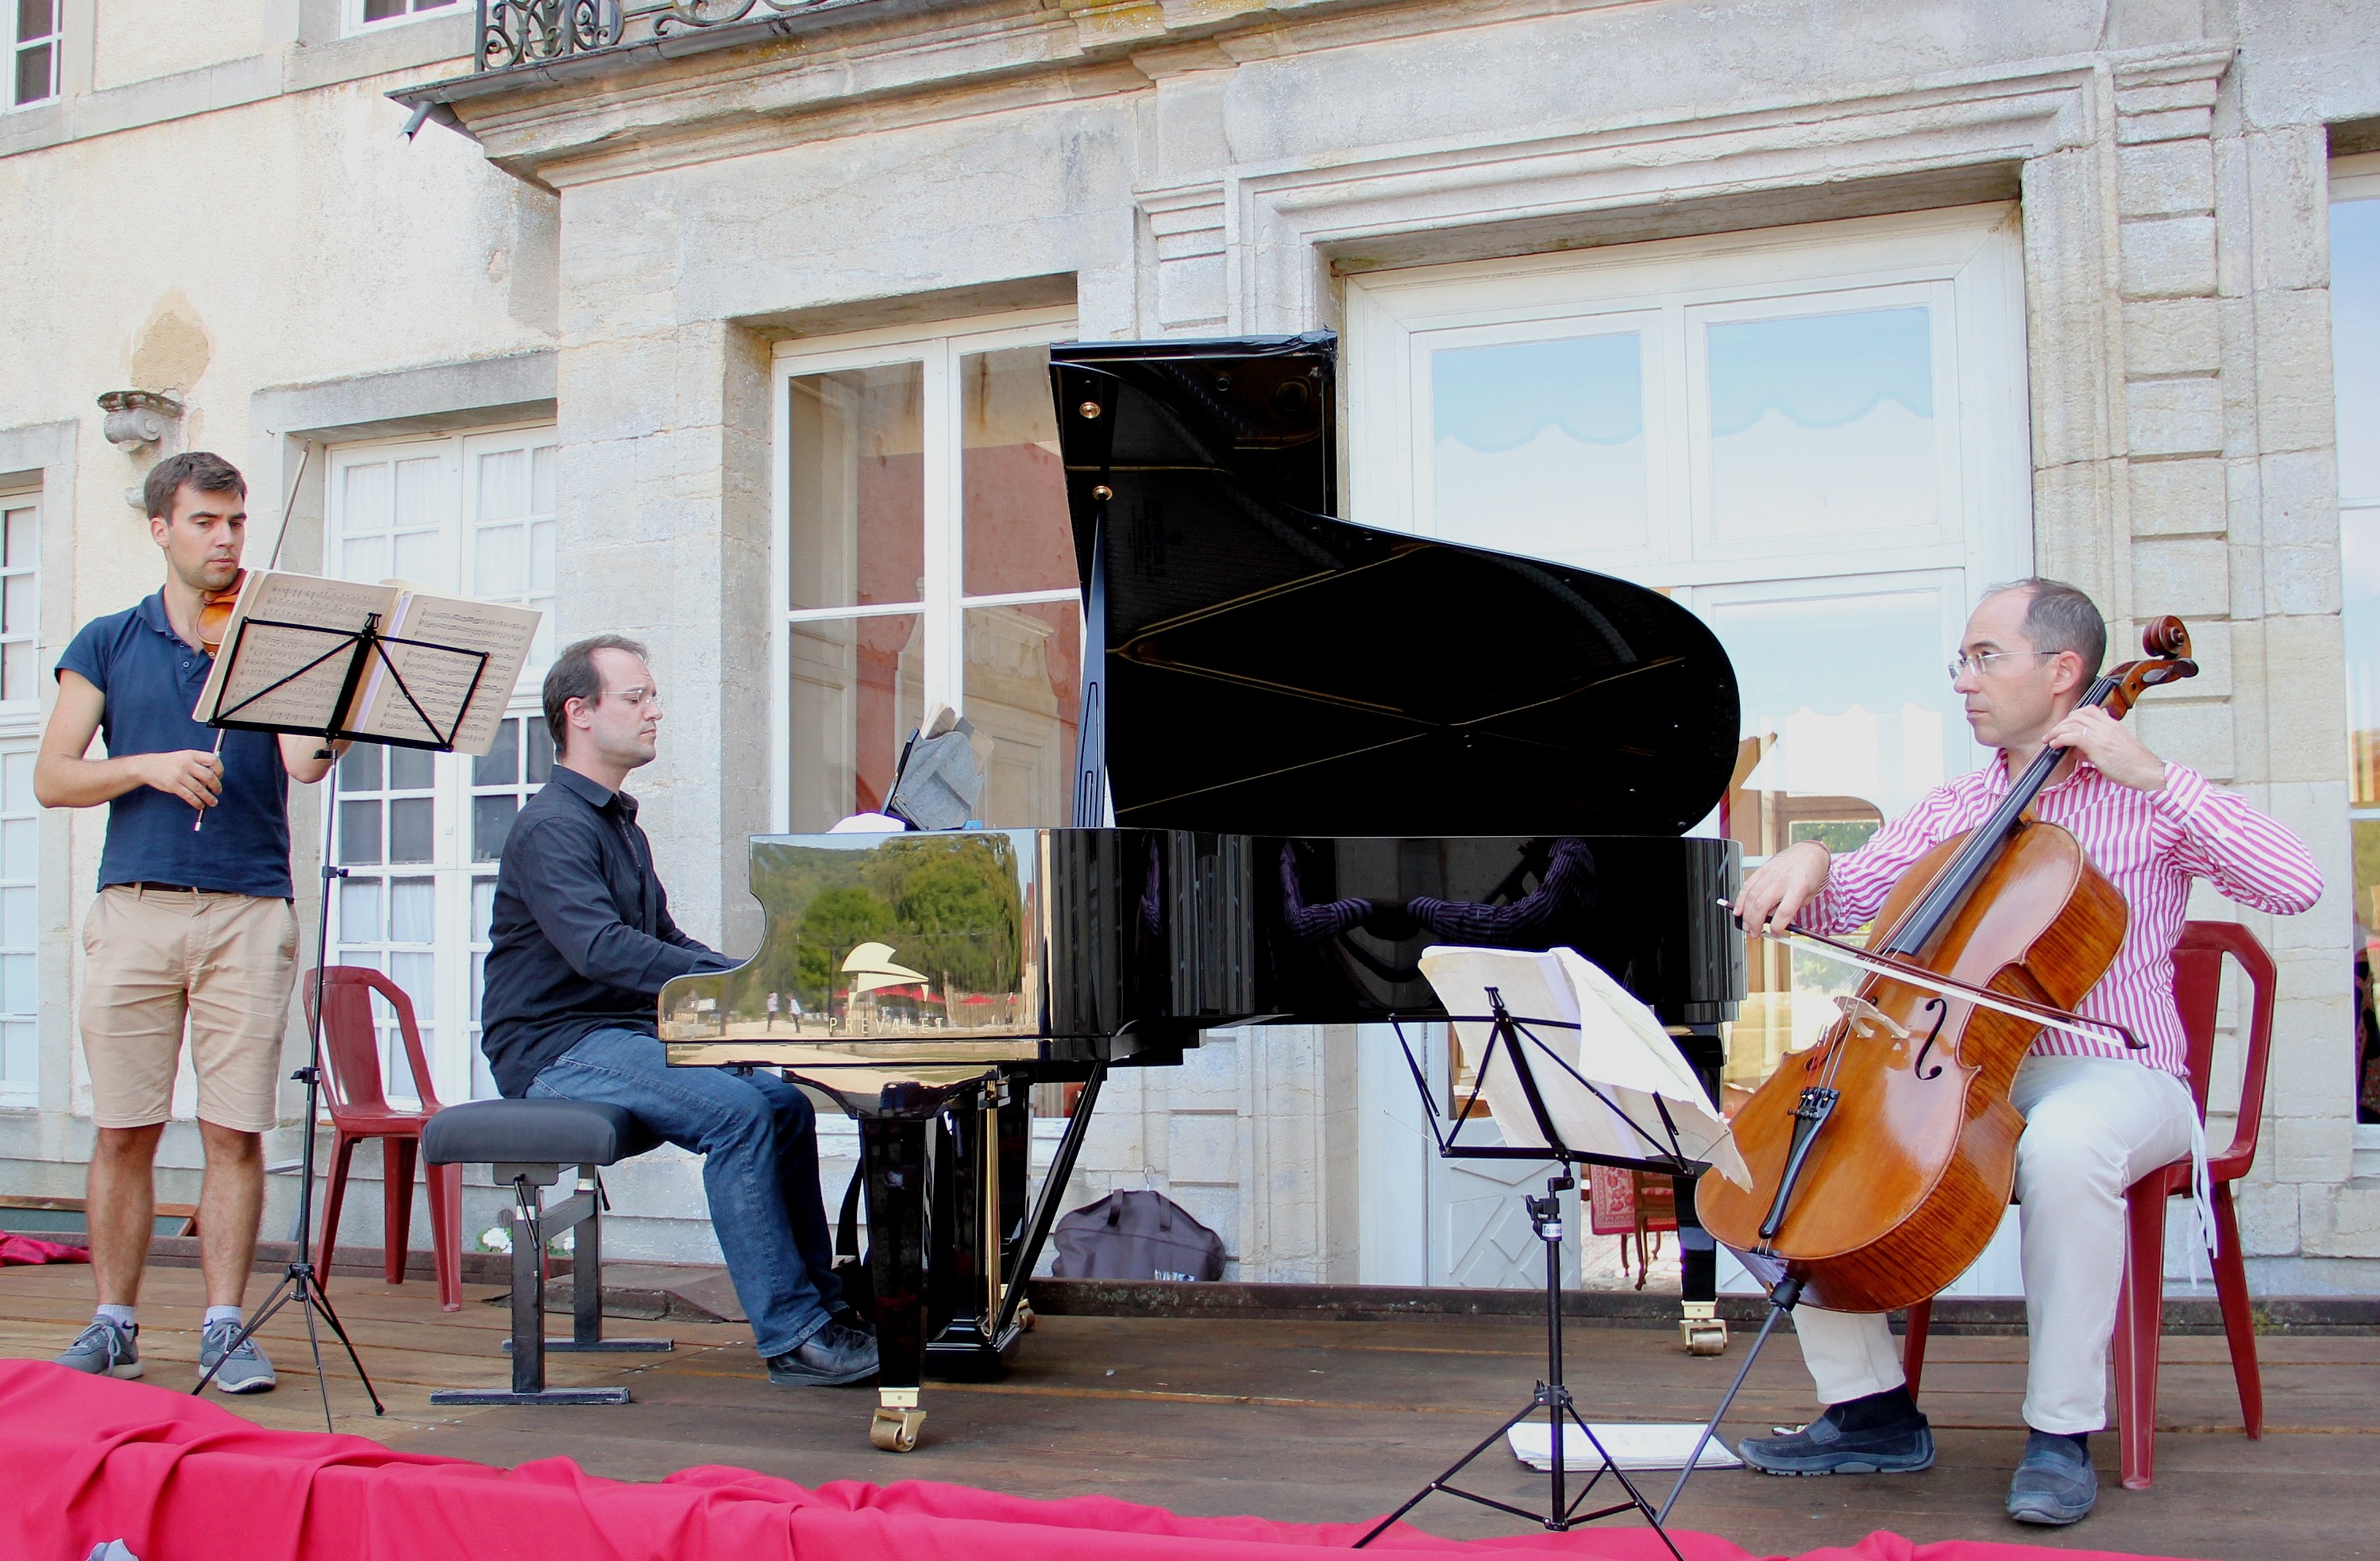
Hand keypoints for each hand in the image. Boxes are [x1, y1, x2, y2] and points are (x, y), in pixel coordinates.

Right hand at [140, 749, 223, 809]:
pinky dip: (197, 802)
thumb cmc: (171, 763)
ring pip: (200, 789)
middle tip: (218, 791)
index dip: (220, 769)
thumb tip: (215, 777)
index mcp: (192, 754)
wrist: (148, 766)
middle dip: (216, 786)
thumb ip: (199, 764)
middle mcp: (186, 763)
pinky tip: (200, 805)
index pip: (213, 760)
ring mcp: (179, 775)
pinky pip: (189, 796)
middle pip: (209, 776)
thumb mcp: (185, 757)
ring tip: (213, 802)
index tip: (219, 776)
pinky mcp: (173, 785)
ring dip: (209, 798)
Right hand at [1734, 839, 1829, 937]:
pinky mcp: (1762, 869)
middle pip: (1763, 905)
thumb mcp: (1809, 895)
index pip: (1784, 911)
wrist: (1809, 852)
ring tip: (1747, 926)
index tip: (1775, 933)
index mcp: (1799, 886)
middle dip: (1756, 923)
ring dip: (1747, 914)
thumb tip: (1775, 920)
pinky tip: (1738, 909)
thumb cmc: (1811, 873)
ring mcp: (1770, 873)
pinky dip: (1740, 899)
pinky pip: (1747, 885)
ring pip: (1752, 897)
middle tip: (1755, 933)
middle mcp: (1782, 879)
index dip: (1777, 926)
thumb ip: (1792, 908)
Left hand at [2041, 706, 2166, 791]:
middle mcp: (2107, 725)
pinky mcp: (2097, 745)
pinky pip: (2072, 736)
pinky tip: (2054, 746)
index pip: (2090, 710)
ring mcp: (2102, 734)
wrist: (2147, 772)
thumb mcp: (2115, 749)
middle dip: (2062, 723)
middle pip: (2078, 714)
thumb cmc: (2133, 765)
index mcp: (2113, 724)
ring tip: (2049, 739)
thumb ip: (2097, 745)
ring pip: (2072, 723)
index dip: (2074, 716)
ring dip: (2056, 731)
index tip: (2066, 725)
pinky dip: (2059, 739)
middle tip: (2054, 733)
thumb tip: (2077, 750)